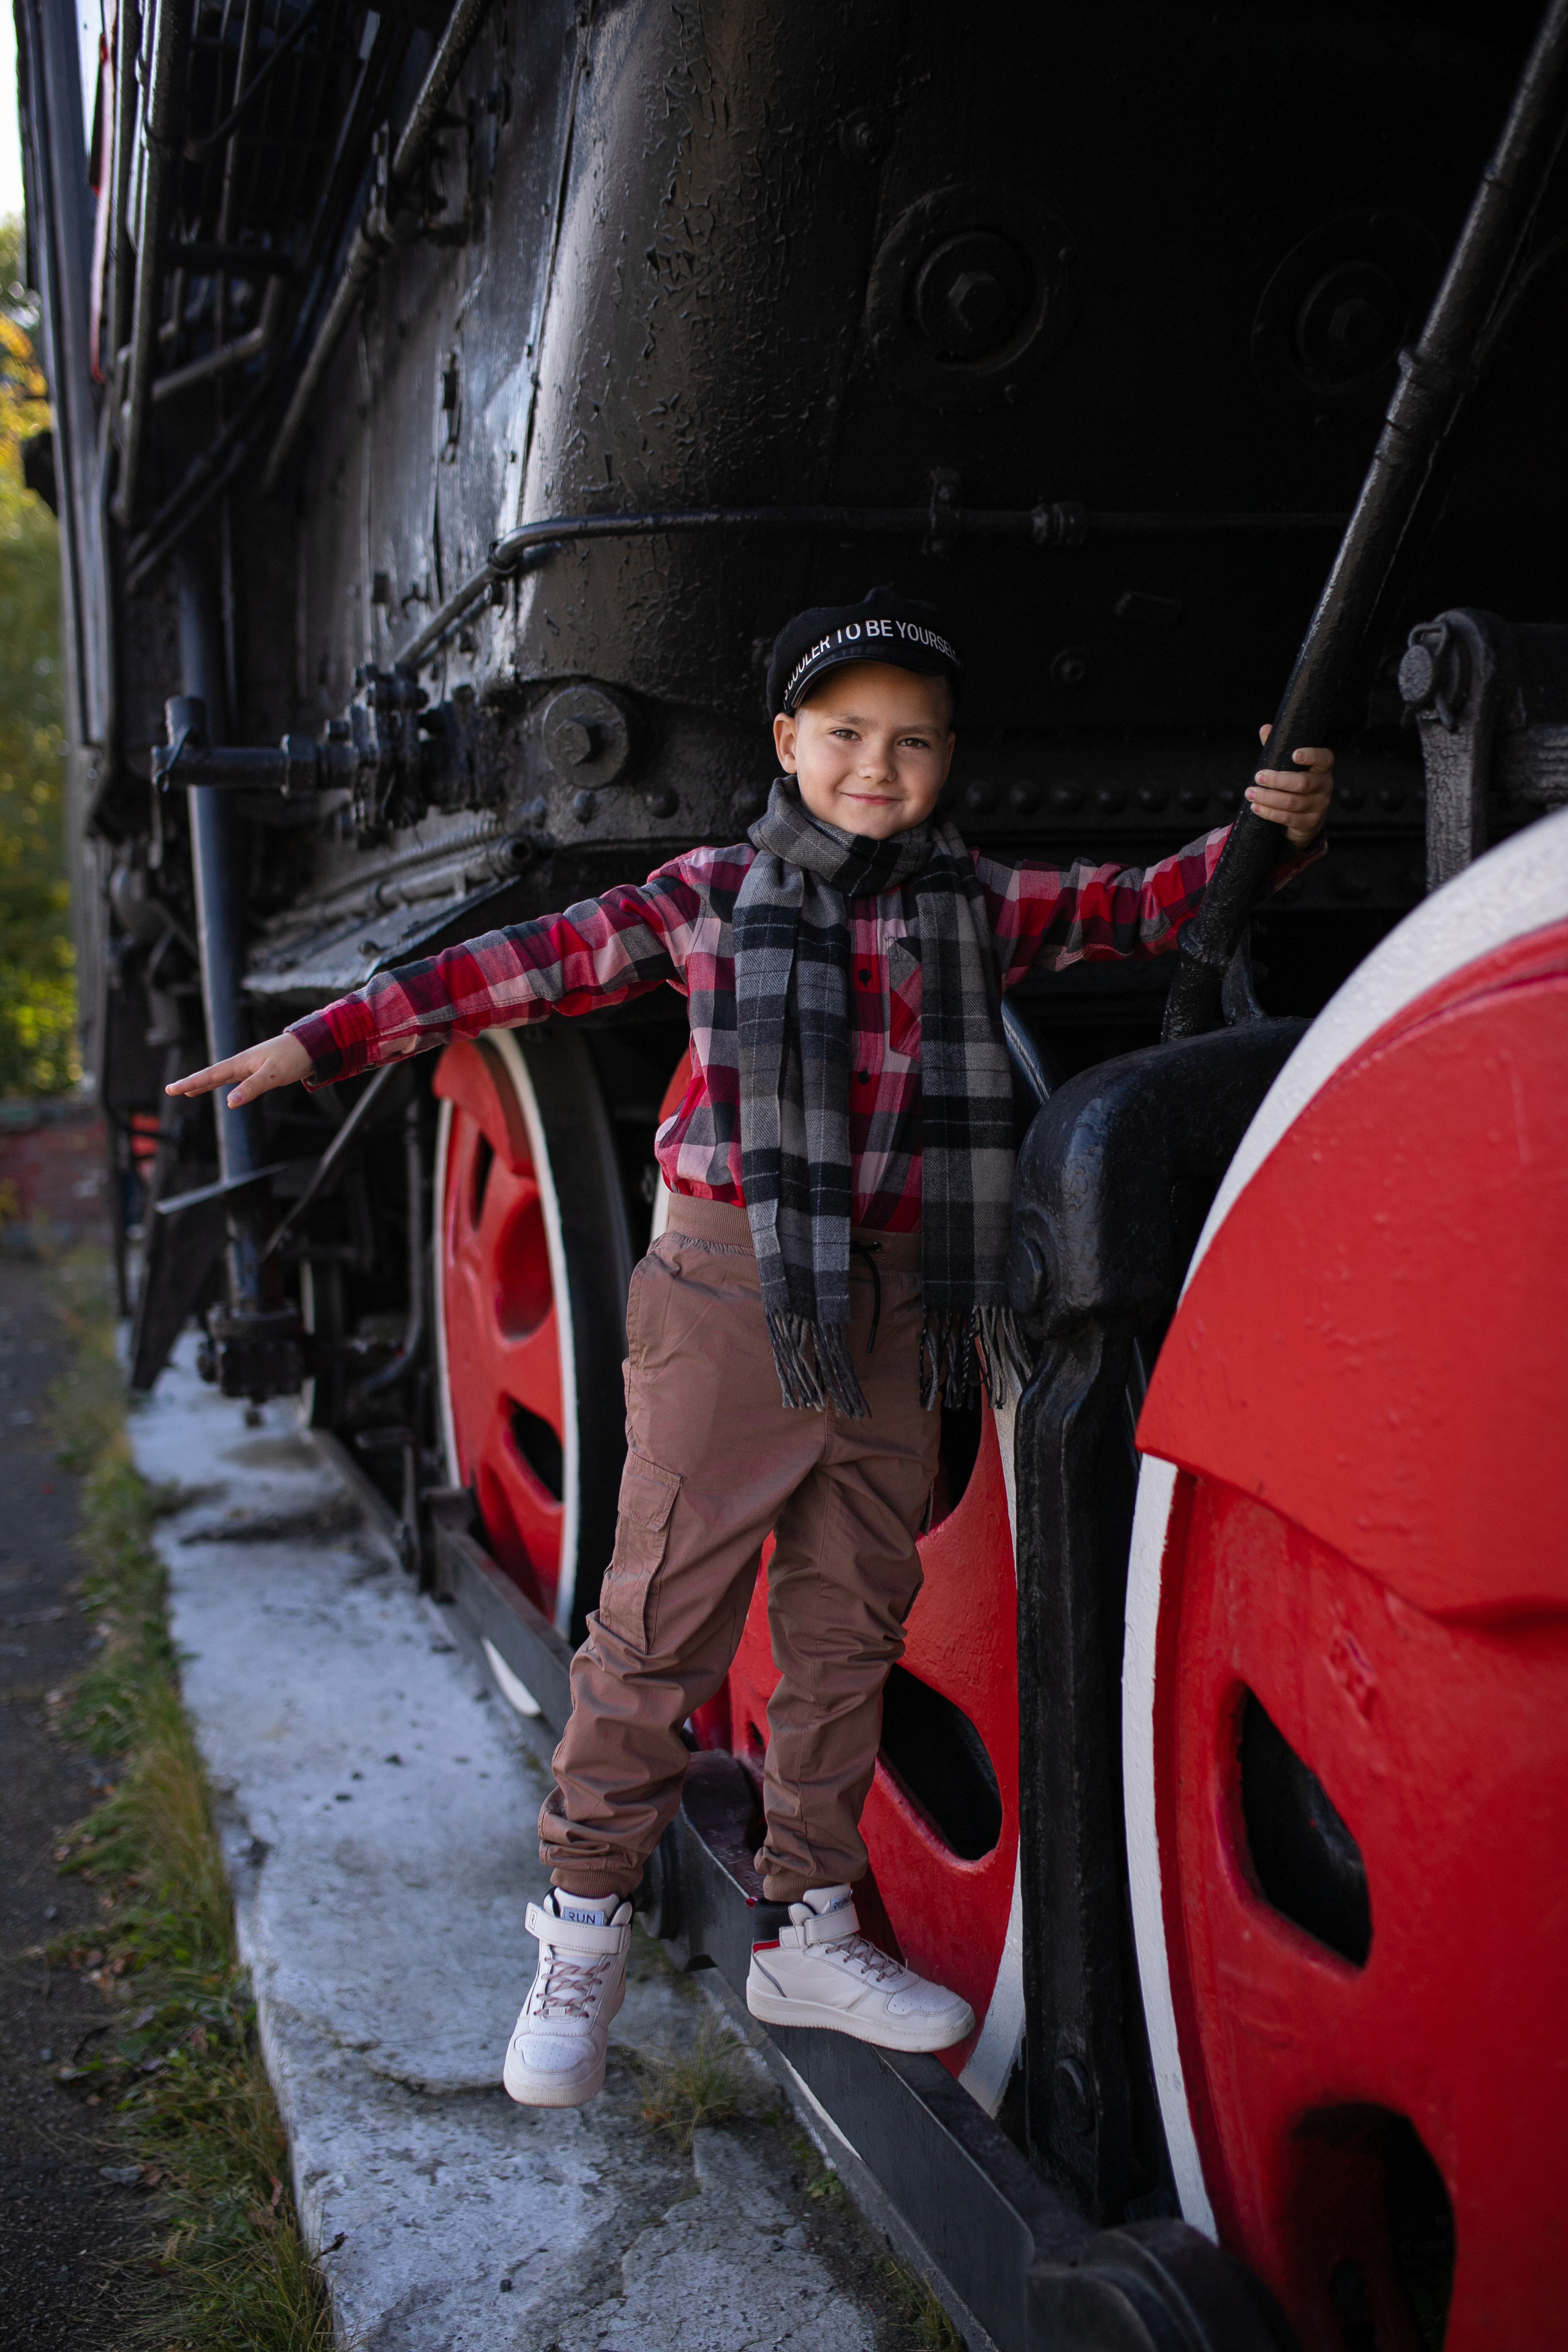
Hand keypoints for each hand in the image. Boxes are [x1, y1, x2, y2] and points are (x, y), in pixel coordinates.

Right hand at [165, 1031, 311, 1107]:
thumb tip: (229, 1103)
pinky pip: (234, 1079)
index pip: (210, 1075)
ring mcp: (249, 1066)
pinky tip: (222, 1089)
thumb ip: (251, 1088)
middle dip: (191, 1083)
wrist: (312, 1046)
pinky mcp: (259, 1070)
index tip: (172, 1089)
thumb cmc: (293, 1057)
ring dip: (204, 1083)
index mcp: (241, 1063)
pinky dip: (223, 1084)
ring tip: (188, 1090)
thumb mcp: (272, 1075)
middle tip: (171, 1090)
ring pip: (221, 1077)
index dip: (190, 1082)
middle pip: (211, 1075)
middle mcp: (241, 1064)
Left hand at [1247, 725, 1333, 846]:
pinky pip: (1288, 818)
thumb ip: (1279, 749)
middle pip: (1303, 783)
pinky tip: (1256, 808)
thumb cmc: (1294, 787)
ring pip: (1292, 802)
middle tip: (1258, 777)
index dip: (1311, 756)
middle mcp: (1325, 787)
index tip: (1294, 754)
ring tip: (1251, 793)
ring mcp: (1319, 807)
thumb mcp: (1288, 768)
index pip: (1324, 759)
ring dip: (1269, 798)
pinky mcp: (1309, 824)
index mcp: (1322, 769)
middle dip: (1278, 780)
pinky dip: (1270, 813)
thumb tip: (1265, 728)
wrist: (1304, 820)